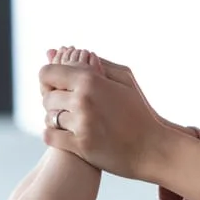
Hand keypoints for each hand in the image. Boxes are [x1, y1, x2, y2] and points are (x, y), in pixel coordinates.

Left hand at [39, 49, 171, 180]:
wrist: (152, 147)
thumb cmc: (139, 111)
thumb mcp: (125, 80)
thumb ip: (98, 65)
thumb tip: (75, 52)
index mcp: (91, 80)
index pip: (47, 72)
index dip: (49, 79)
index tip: (57, 86)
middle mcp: (83, 100)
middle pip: (46, 96)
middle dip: (54, 101)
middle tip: (66, 106)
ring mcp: (81, 124)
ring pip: (48, 117)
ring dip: (55, 119)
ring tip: (69, 121)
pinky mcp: (80, 146)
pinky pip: (49, 136)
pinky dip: (53, 135)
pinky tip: (65, 134)